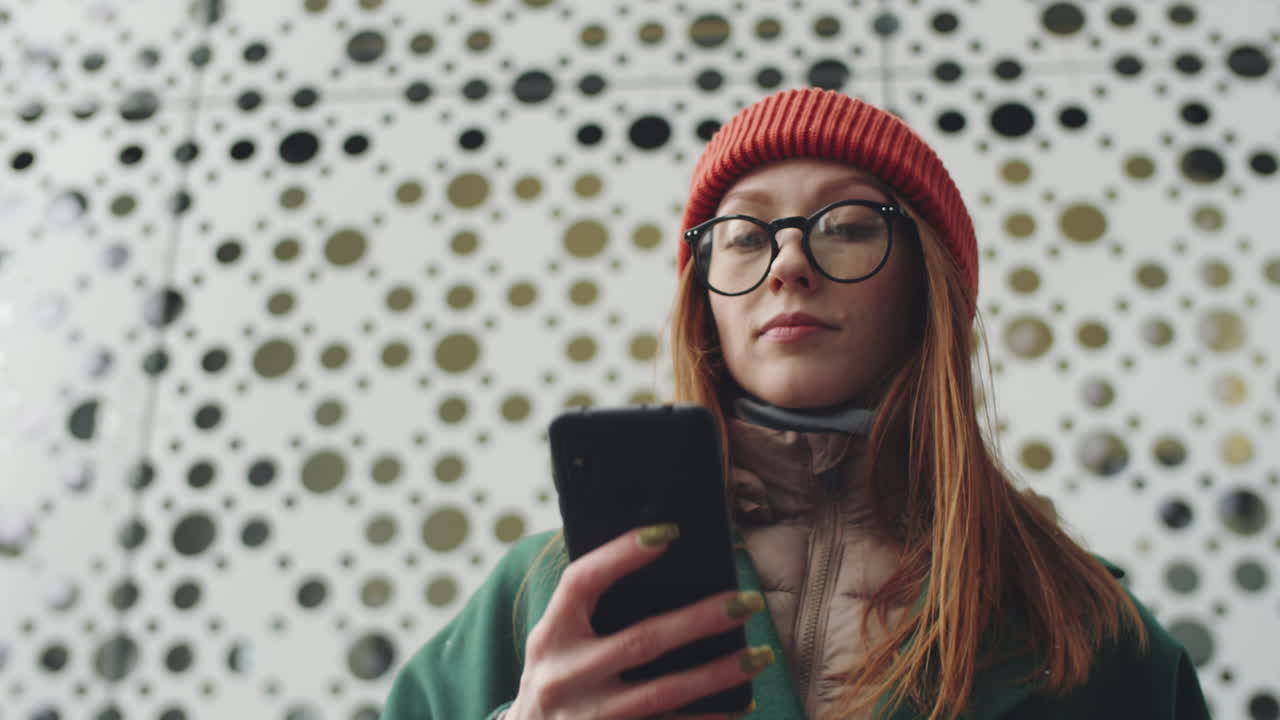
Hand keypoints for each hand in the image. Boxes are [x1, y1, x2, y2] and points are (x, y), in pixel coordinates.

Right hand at [505, 524, 771, 719]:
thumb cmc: (557, 673)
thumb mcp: (557, 639)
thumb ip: (593, 609)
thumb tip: (666, 563)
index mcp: (550, 634)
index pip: (581, 582)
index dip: (620, 554)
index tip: (669, 532)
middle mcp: (564, 676)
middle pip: (640, 641)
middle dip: (700, 620)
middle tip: (746, 601)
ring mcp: (587, 716)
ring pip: (663, 692)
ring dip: (717, 674)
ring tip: (758, 655)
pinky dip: (705, 719)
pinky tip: (740, 706)